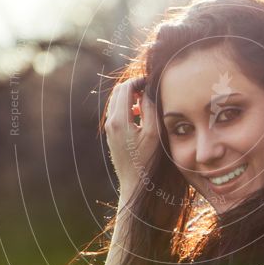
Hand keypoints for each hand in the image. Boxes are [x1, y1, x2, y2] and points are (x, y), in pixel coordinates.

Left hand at [104, 77, 159, 201]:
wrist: (135, 183)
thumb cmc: (147, 160)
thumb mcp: (154, 133)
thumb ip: (150, 108)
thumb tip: (148, 90)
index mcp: (120, 120)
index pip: (125, 88)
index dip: (139, 81)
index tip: (152, 81)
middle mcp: (111, 123)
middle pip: (118, 93)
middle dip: (133, 87)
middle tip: (149, 88)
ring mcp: (109, 130)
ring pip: (116, 102)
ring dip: (130, 97)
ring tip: (146, 102)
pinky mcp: (111, 135)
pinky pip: (117, 113)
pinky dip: (127, 107)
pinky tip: (140, 115)